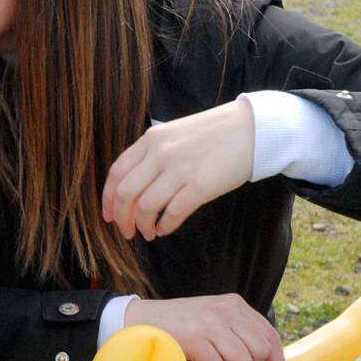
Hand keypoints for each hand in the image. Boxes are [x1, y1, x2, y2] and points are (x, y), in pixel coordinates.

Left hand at [102, 99, 253, 240]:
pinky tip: (164, 229)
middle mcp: (160, 154)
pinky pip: (172, 212)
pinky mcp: (200, 185)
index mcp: (150, 140)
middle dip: (121, 217)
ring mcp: (179, 169)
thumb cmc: (213, 134)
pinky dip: (164, 226)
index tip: (108, 215)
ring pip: (145, 206)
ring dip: (142, 225)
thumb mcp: (173, 134)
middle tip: (126, 231)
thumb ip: (152, 155)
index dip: (107, 198)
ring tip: (148, 233)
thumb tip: (133, 186)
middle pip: (125, 193)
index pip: (116, 173)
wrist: (252, 128)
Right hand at [125, 294, 285, 360]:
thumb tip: (268, 358)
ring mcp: (210, 323)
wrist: (140, 319)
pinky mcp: (195, 338)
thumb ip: (239, 330)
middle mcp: (225, 310)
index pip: (270, 335)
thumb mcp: (213, 317)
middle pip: (260, 352)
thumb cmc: (179, 324)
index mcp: (234, 303)